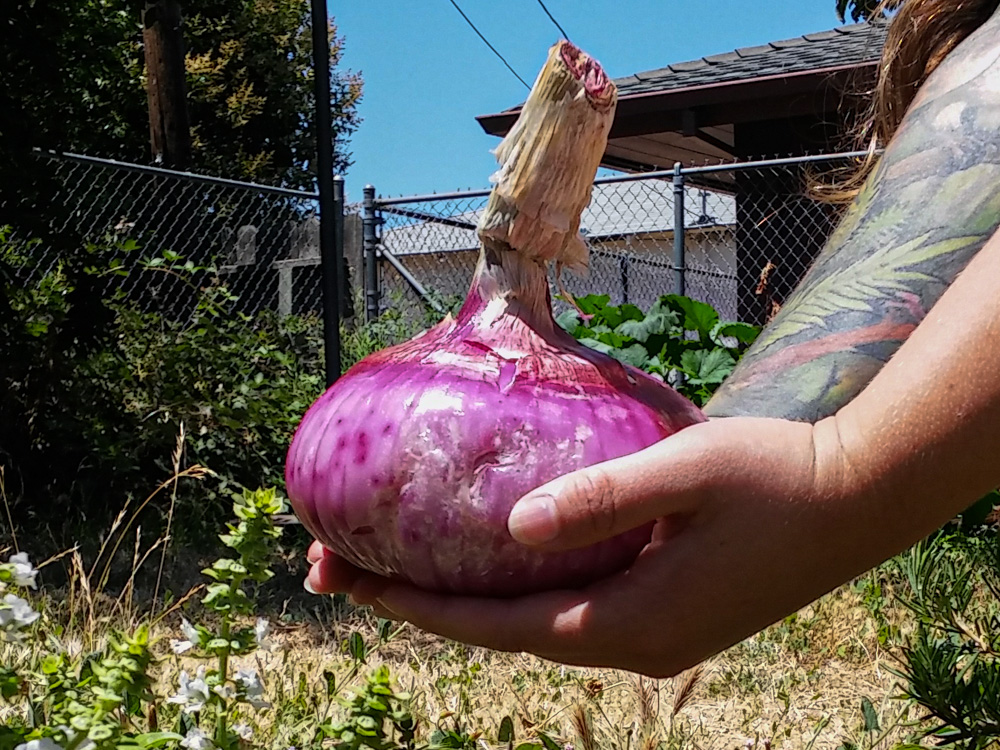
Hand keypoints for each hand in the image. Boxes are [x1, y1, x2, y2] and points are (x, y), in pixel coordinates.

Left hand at [306, 415, 895, 677]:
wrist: (859, 498)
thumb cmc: (778, 479)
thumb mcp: (687, 472)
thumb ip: (600, 499)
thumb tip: (512, 530)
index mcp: (630, 623)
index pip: (494, 626)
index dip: (414, 606)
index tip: (345, 579)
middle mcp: (631, 642)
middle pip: (500, 630)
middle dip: (419, 602)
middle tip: (340, 564)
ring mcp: (650, 630)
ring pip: (532, 622)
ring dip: (463, 596)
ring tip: (396, 561)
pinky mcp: (665, 608)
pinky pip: (568, 606)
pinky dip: (516, 588)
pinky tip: (492, 557)